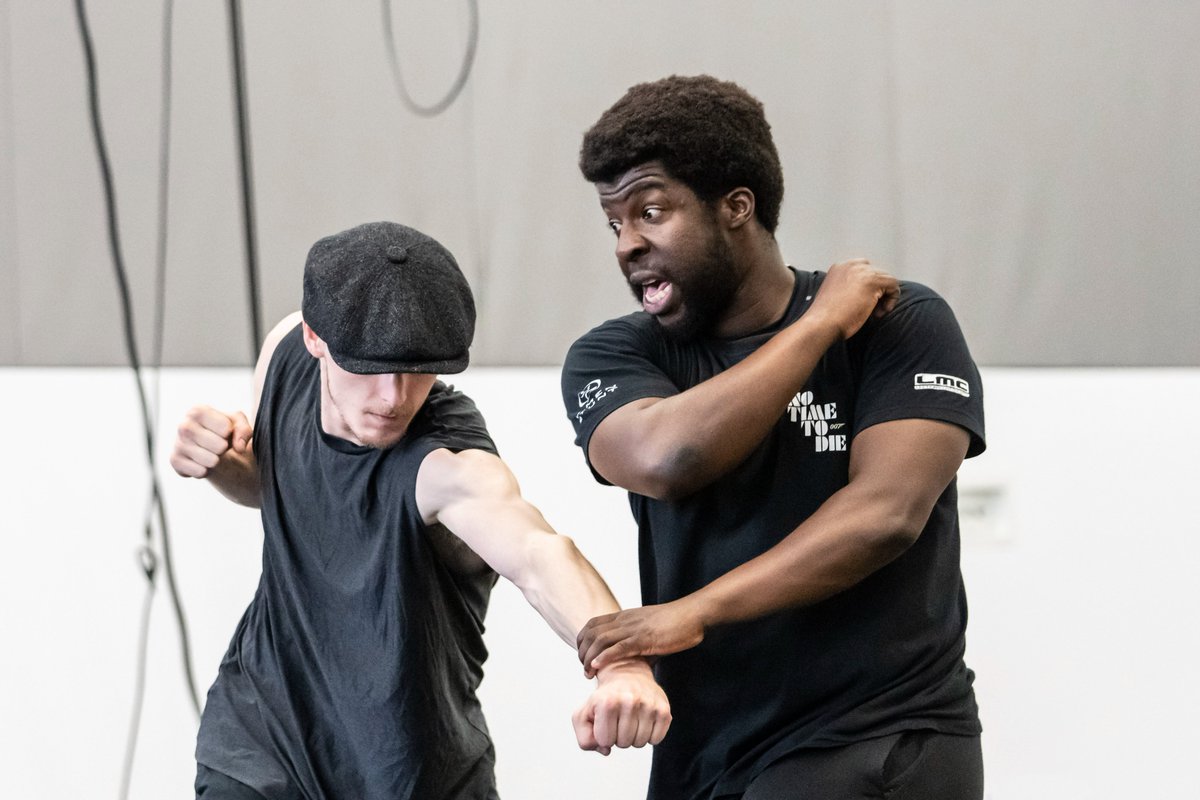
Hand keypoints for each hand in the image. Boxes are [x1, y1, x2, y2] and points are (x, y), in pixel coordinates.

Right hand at [169, 405, 252, 478]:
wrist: (208, 448)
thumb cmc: (224, 431)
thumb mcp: (238, 424)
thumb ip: (244, 430)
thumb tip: (239, 447)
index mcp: (198, 411)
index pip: (226, 428)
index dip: (230, 433)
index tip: (224, 432)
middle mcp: (184, 425)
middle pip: (220, 446)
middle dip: (224, 449)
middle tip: (218, 445)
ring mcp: (178, 444)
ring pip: (211, 461)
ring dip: (216, 460)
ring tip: (211, 453)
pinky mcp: (175, 461)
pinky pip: (201, 472)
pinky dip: (207, 470)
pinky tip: (201, 462)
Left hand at [571, 658, 670, 755]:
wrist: (627, 674)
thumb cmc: (603, 698)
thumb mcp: (583, 714)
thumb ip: (584, 738)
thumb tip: (606, 750)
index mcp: (607, 701)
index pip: (605, 741)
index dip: (604, 737)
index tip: (605, 722)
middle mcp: (629, 701)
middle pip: (623, 744)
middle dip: (619, 737)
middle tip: (618, 720)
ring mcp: (649, 705)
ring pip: (640, 743)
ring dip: (634, 738)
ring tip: (630, 720)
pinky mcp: (664, 710)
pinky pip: (656, 740)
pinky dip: (649, 737)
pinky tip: (643, 722)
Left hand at [576, 599, 704, 677]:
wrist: (693, 615)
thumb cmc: (675, 625)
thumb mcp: (649, 632)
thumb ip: (637, 646)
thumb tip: (633, 665)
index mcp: (624, 617)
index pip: (592, 624)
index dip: (582, 641)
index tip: (584, 658)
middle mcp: (625, 620)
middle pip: (591, 632)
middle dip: (582, 652)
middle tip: (584, 670)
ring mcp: (633, 629)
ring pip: (601, 640)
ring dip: (589, 658)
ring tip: (588, 673)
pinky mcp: (644, 638)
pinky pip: (619, 647)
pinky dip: (604, 657)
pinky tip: (597, 666)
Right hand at [808, 258, 899, 339]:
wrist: (822, 323)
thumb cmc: (826, 316)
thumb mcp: (835, 295)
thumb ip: (848, 288)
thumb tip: (866, 293)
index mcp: (839, 267)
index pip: (864, 271)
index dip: (869, 289)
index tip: (864, 303)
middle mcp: (851, 265)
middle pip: (877, 274)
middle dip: (878, 292)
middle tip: (871, 310)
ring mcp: (862, 271)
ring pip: (886, 279)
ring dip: (885, 297)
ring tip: (875, 312)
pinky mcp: (872, 281)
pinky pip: (893, 285)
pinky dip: (892, 299)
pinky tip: (879, 312)